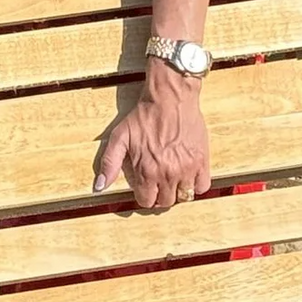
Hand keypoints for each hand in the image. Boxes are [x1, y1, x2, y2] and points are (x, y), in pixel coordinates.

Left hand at [93, 62, 210, 210]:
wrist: (170, 98)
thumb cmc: (143, 116)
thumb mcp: (120, 137)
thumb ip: (109, 163)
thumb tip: (99, 187)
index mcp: (146, 171)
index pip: (145, 201)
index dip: (144, 195)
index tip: (145, 186)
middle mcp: (167, 174)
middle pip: (165, 202)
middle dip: (160, 196)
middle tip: (159, 183)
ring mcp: (187, 169)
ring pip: (183, 197)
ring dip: (177, 191)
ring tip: (173, 179)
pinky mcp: (201, 161)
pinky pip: (202, 186)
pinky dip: (196, 185)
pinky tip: (188, 176)